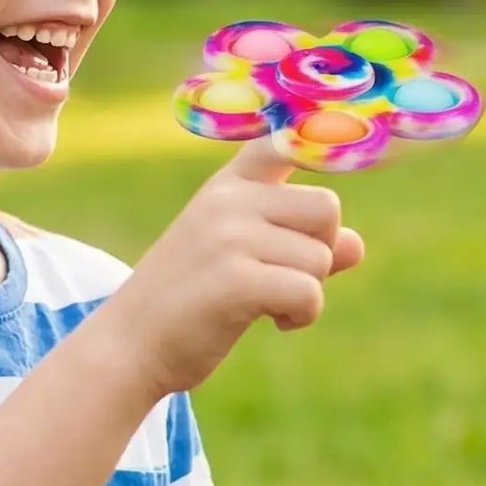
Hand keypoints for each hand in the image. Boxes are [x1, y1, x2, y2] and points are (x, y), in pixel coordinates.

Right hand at [101, 136, 365, 399]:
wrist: (129, 345)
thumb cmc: (190, 301)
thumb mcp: (240, 258)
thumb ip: (298, 244)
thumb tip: (356, 245)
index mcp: (227, 186)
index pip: (285, 142)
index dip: (324, 142)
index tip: (347, 139)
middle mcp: (227, 200)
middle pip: (327, 208)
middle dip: (321, 250)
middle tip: (285, 276)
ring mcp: (228, 236)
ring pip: (321, 256)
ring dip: (309, 291)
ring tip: (269, 305)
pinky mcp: (234, 279)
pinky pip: (309, 291)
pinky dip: (304, 315)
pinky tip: (273, 321)